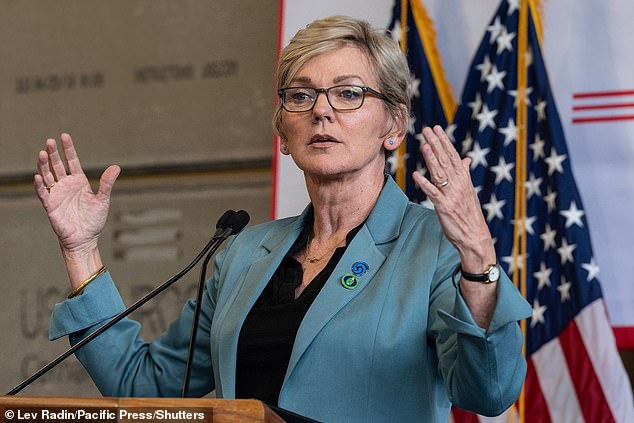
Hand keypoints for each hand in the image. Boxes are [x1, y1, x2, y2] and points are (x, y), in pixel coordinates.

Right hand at [34, 133, 119, 258]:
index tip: (64, 136)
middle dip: (53, 153)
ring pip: (47, 176)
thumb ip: (107, 183)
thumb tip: (116, 167)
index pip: (72, 161)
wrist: (85, 239)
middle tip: (50, 141)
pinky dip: (40, 185)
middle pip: (57, 165)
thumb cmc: (94, 220)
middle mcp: (66, 185)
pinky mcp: (50, 205)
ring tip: (42, 153)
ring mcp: (57, 194)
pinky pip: (43, 193)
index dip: (68, 149)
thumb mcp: (103, 199)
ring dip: (43, 165)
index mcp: (79, 181)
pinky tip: (38, 176)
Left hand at [412, 126, 494, 270]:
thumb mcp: (468, 190)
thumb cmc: (469, 213)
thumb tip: (466, 159)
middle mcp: (458, 184)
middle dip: (436, 144)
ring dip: (431, 159)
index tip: (436, 128)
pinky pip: (432, 193)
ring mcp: (451, 195)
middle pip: (445, 160)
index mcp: (464, 179)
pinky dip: (424, 184)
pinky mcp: (444, 207)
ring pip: (439, 173)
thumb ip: (464, 173)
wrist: (474, 235)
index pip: (452, 155)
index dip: (444, 141)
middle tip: (426, 129)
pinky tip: (416, 175)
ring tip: (424, 146)